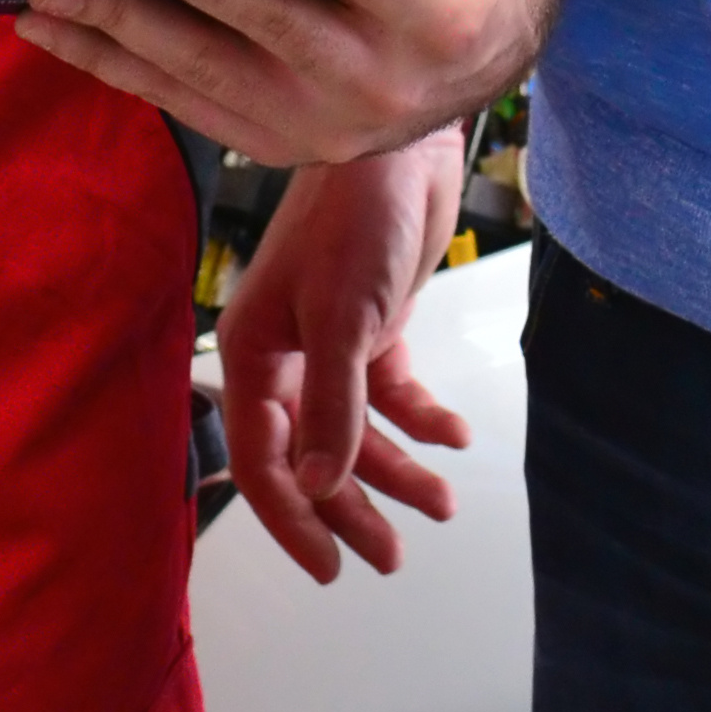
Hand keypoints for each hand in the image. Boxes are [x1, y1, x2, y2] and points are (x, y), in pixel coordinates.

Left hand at [18, 0, 561, 166]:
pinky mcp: (269, 142)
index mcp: (435, 6)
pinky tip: (49, 25)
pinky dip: (107, 63)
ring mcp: (320, 121)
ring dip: (123, 25)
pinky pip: (177, 102)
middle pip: (273, 22)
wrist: (476, 51)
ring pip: (208, 69)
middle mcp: (381, 77)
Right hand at [213, 142, 476, 582]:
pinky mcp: (374, 323)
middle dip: (354, 509)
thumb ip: (335, 406)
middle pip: (316, 456)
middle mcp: (286, 356)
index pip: (265, 462)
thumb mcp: (345, 318)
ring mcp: (331, 341)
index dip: (295, 521)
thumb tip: (323, 487)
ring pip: (359, 430)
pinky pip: (393, 391)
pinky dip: (424, 417)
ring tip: (443, 504)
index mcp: (255, 356)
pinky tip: (455, 436)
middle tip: (394, 558)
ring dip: (398, 468)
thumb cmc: (355, 218)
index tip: (332, 569)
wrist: (404, 143)